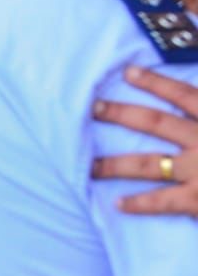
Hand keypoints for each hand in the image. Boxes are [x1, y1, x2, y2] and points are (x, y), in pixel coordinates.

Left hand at [91, 65, 197, 215]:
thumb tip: (195, 95)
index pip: (185, 95)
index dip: (156, 82)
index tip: (129, 71)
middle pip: (154, 122)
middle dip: (121, 113)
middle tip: (93, 107)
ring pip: (147, 163)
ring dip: (114, 164)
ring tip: (88, 165)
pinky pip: (162, 202)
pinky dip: (139, 204)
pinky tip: (118, 204)